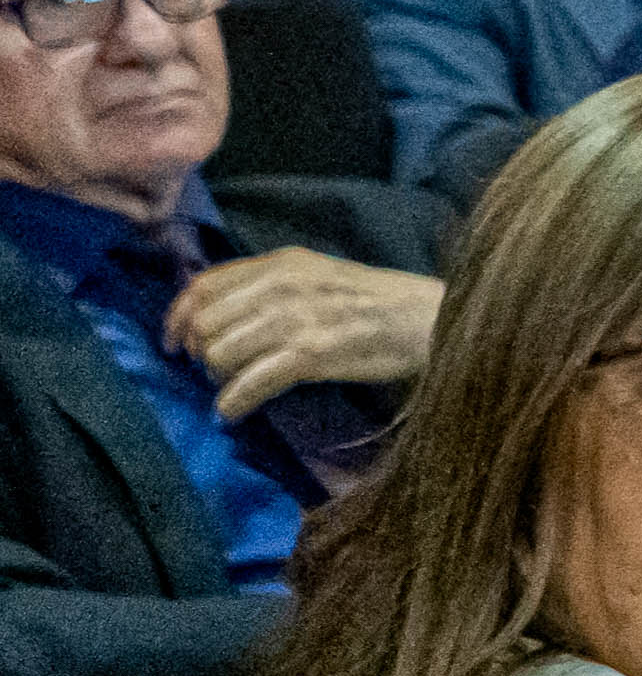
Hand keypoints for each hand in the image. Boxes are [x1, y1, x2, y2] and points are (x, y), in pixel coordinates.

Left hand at [166, 252, 443, 416]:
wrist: (433, 319)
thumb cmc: (381, 303)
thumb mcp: (321, 276)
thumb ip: (273, 285)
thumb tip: (219, 313)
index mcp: (284, 263)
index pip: (203, 286)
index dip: (178, 318)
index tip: (174, 344)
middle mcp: (283, 285)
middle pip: (205, 324)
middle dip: (201, 354)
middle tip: (217, 373)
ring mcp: (297, 319)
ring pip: (219, 355)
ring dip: (219, 380)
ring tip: (235, 389)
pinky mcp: (312, 354)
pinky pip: (249, 383)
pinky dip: (233, 403)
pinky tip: (236, 411)